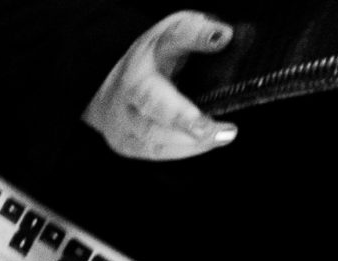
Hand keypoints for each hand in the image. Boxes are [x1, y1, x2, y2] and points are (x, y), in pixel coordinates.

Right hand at [83, 12, 239, 159]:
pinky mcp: (126, 143)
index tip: (221, 37)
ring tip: (220, 135)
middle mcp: (129, 87)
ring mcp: (122, 119)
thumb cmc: (152, 61)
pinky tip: (207, 143)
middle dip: (181, 116)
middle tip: (208, 126)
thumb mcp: (174, 35)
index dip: (196, 36)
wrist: (114, 89)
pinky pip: (155, 151)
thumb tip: (223, 36)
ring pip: (152, 134)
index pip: (172, 39)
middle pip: (151, 101)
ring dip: (188, 139)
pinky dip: (184, 150)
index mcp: (146, 52)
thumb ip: (197, 33)